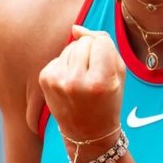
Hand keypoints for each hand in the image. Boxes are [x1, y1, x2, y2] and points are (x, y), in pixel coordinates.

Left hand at [38, 25, 125, 152]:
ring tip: (82, 80)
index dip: (106, 50)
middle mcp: (76, 81)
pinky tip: (70, 83)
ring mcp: (58, 81)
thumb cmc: (108, 101)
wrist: (88, 134)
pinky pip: (59, 57)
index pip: (101, 41)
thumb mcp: (118, 74)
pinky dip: (66, 65)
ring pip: (70, 47)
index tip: (106, 67)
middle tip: (94, 76)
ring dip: (77, 58)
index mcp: (100, 82)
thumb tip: (75, 28)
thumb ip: (104, 44)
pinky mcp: (45, 79)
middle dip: (91, 53)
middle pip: (84, 42)